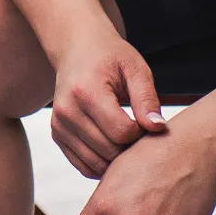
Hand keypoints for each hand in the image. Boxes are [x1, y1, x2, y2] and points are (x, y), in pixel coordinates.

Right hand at [47, 29, 168, 177]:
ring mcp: (59, 125)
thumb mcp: (135, 69)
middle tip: (139, 131)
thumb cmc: (109, 57)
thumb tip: (158, 129)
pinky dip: (101, 164)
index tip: (145, 120)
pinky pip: (83, 166)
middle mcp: (67, 110)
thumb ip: (147, 99)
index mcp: (86, 91)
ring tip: (126, 138)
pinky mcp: (57, 134)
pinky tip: (113, 146)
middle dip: (130, 147)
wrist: (77, 48)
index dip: (141, 132)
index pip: (121, 132)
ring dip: (117, 159)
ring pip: (96, 163)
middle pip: (109, 151)